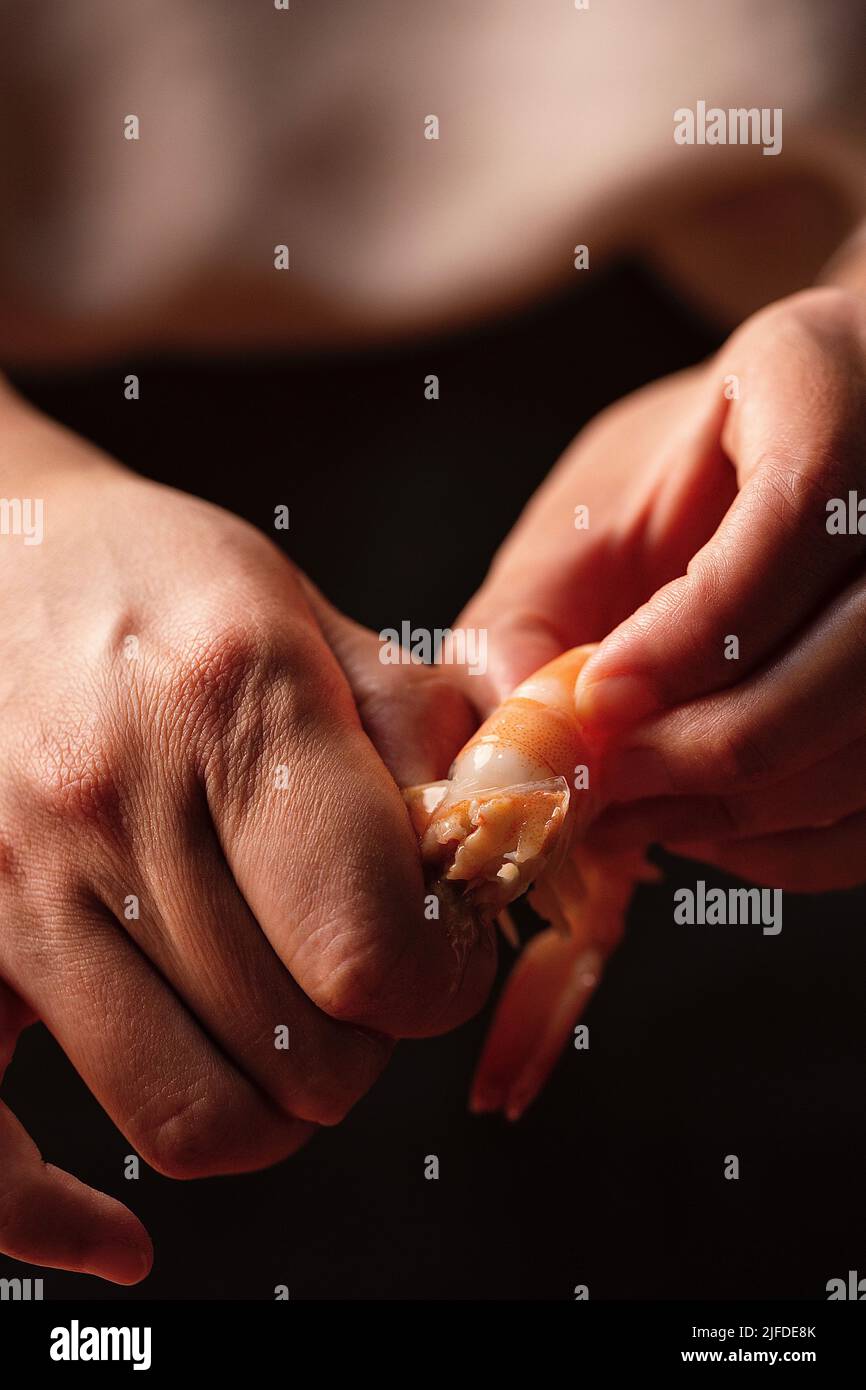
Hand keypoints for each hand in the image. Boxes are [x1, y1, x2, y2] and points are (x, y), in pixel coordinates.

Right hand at [0, 385, 489, 1281]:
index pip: (375, 949)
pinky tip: (120, 1232)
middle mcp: (110, 802)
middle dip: (368, 1035)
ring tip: (279, 1029)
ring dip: (272, 1108)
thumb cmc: (151, 582)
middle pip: (303, 1050)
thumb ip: (421, 737)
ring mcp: (9, 883)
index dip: (440, 978)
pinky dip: (57, 1222)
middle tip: (359, 974)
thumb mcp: (306, 613)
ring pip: (190, 1114)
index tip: (437, 950)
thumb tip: (500, 852)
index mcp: (232, 704)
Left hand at [459, 286, 865, 890]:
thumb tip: (514, 722)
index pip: (799, 517)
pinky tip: (704, 829)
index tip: (597, 696)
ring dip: (742, 811)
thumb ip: (534, 605)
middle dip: (708, 747)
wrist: (799, 471)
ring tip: (631, 814)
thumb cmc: (683, 486)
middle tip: (601, 784)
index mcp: (834, 389)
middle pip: (860, 657)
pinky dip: (790, 847)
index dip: (694, 633)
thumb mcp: (596, 510)